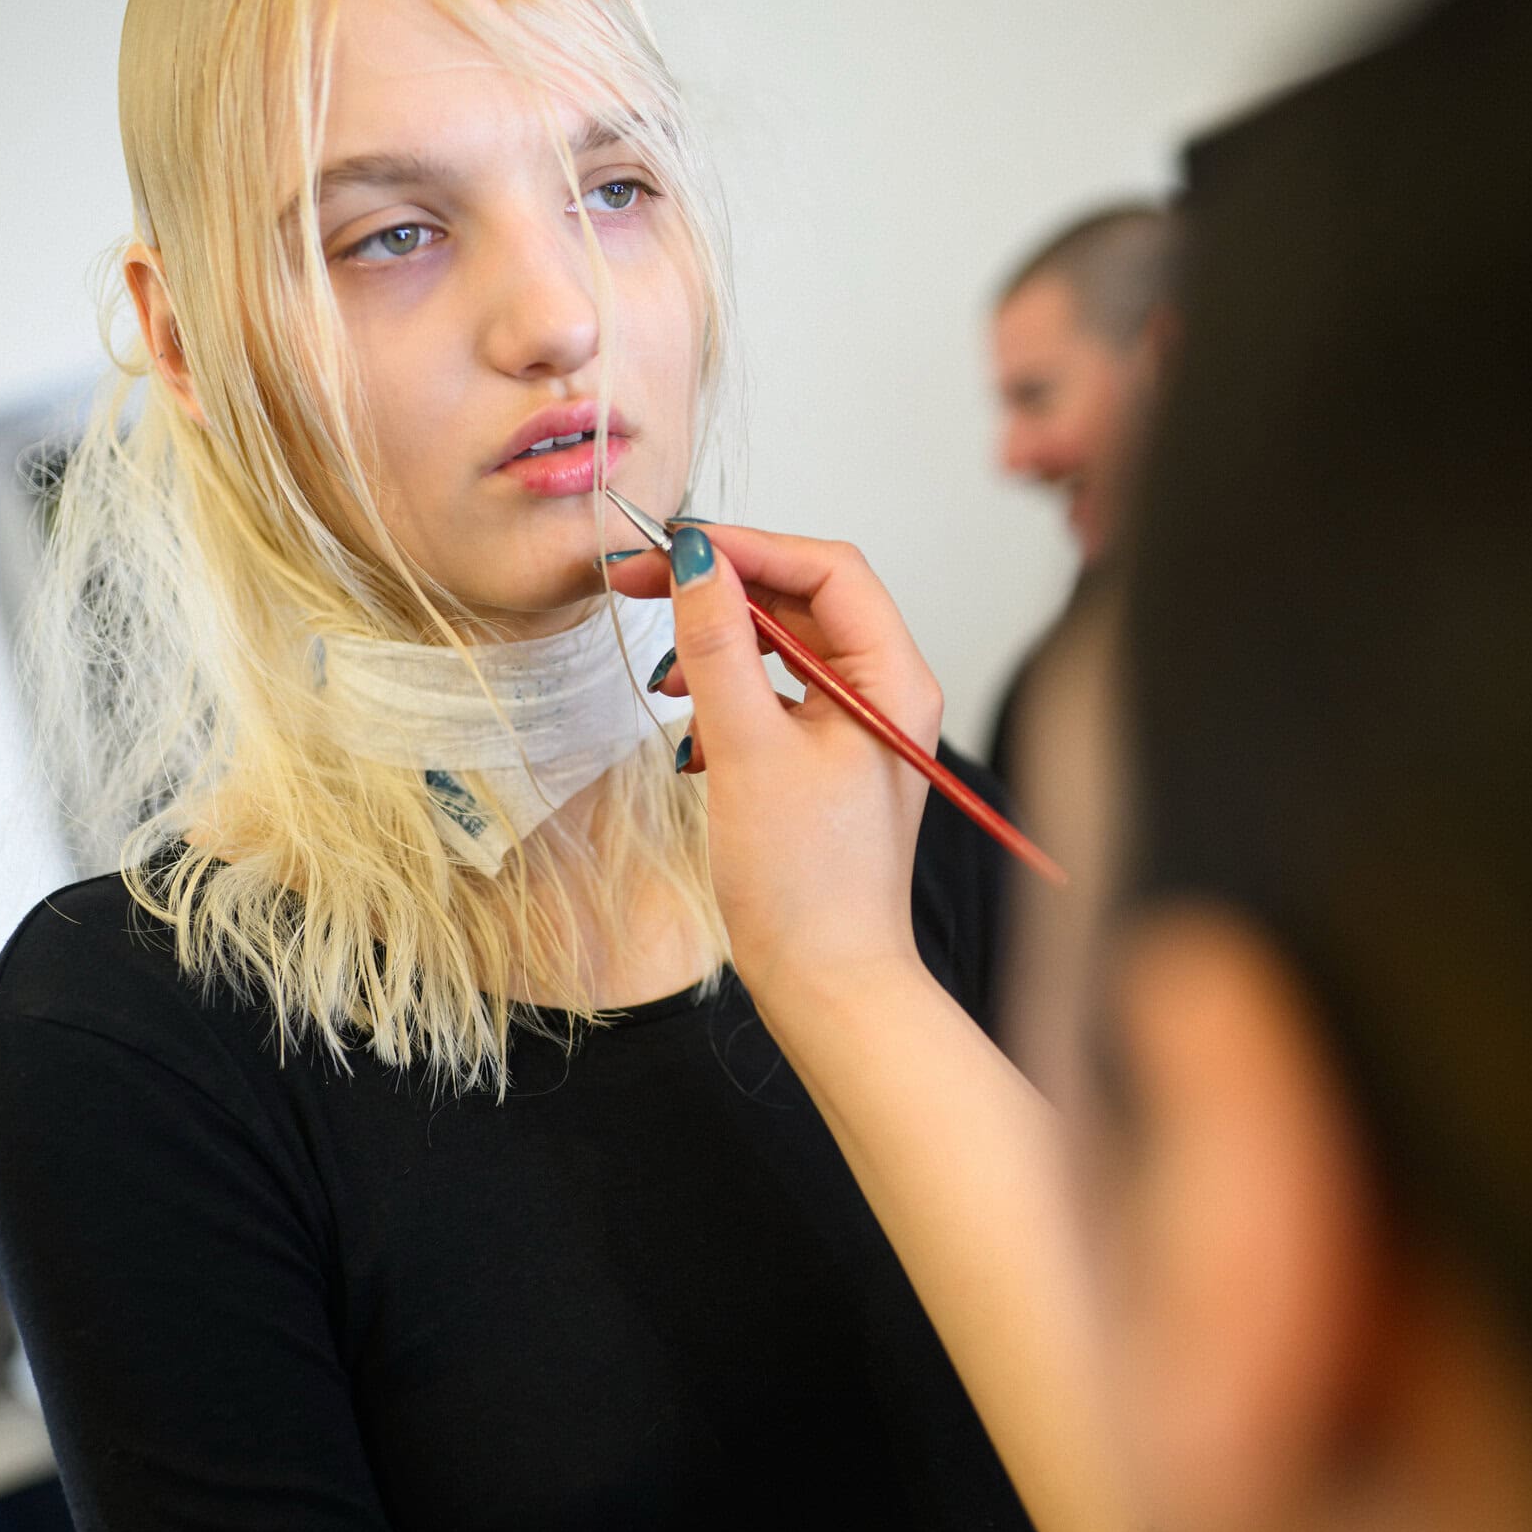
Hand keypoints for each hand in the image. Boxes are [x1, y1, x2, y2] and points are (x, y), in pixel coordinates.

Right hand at [609, 523, 942, 1020]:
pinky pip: (772, 697)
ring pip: (780, 648)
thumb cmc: (806, 884)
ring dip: (716, 646)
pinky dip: (724, 697)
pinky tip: (689, 733)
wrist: (827, 984)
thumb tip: (693, 558)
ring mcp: (853, 728)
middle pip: (800, 599)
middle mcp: (884, 693)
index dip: (746, 546)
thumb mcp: (748, 749)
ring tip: (663, 674)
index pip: (826, 568)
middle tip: (637, 581)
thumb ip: (715, 647)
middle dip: (720, 588)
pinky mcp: (821, 762)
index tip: (670, 547)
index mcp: (893, 679)